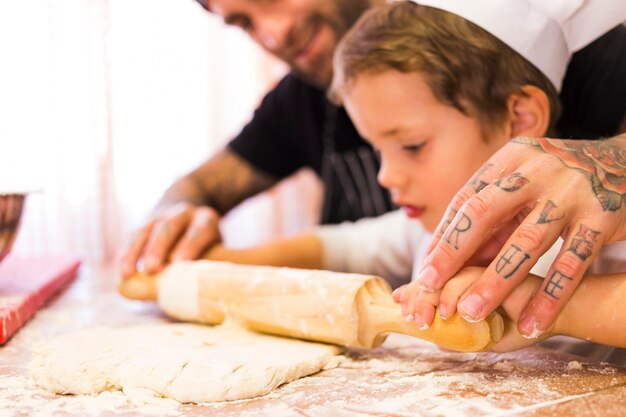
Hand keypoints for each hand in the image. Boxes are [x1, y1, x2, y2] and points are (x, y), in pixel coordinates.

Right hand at [119, 202, 220, 277]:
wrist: (192, 223)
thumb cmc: (209, 249)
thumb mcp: (216, 251)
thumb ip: (211, 264)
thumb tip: (203, 289)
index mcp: (206, 219)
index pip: (199, 229)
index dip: (189, 245)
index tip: (179, 263)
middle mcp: (183, 213)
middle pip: (169, 226)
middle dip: (159, 247)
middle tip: (152, 269)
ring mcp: (161, 215)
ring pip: (145, 230)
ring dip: (135, 252)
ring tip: (128, 274)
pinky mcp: (145, 224)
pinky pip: (132, 236)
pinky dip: (126, 254)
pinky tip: (122, 271)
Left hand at [393, 267, 549, 351]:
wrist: (560, 313)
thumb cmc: (524, 322)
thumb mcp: (487, 334)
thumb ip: (463, 336)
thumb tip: (436, 342)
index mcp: (464, 278)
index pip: (434, 282)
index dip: (415, 292)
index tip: (400, 304)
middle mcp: (473, 267)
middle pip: (437, 275)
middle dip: (419, 295)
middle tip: (410, 315)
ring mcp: (487, 263)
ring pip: (451, 275)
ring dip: (437, 298)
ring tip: (430, 319)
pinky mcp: (504, 265)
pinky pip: (474, 277)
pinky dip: (461, 295)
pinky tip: (456, 314)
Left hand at [414, 134, 625, 338]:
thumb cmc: (559, 181)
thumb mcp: (524, 185)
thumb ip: (494, 219)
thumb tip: (453, 262)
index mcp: (510, 158)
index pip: (465, 200)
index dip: (443, 238)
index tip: (424, 272)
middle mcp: (536, 169)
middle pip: (483, 214)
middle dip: (452, 254)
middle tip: (429, 289)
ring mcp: (570, 191)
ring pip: (525, 243)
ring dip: (495, 282)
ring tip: (472, 312)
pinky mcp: (602, 216)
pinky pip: (572, 264)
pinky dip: (549, 297)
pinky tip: (531, 324)